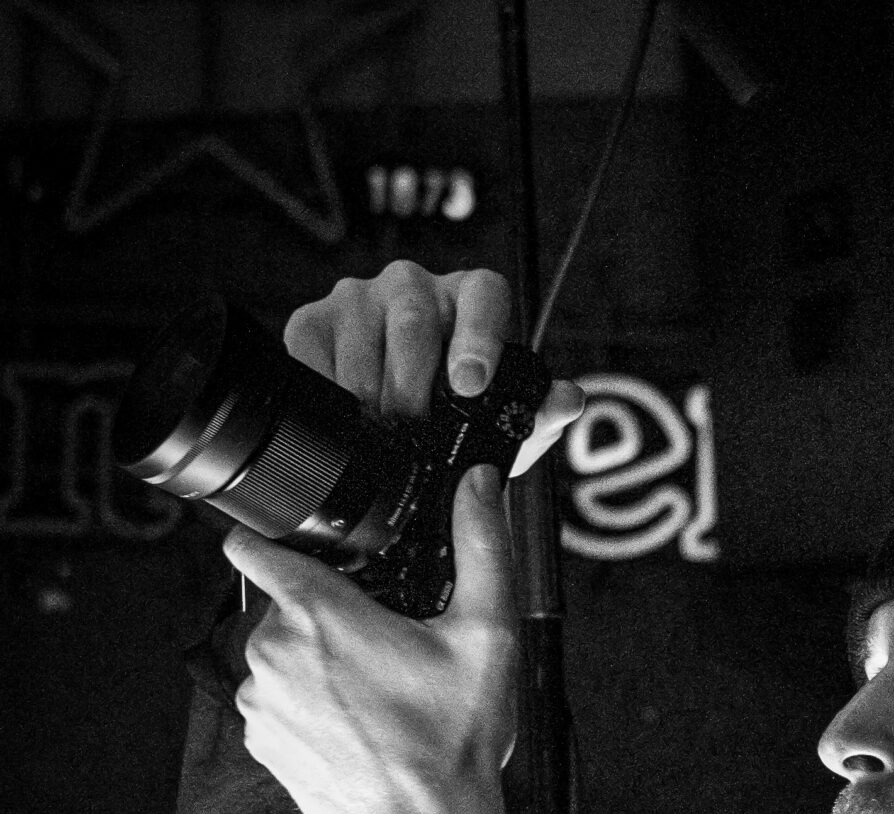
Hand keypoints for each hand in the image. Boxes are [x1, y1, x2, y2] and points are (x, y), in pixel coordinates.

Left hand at [226, 460, 517, 813]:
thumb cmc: (453, 744)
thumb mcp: (486, 636)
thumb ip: (483, 547)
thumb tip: (483, 485)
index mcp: (316, 613)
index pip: (252, 545)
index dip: (273, 536)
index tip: (300, 545)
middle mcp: (272, 652)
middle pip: (283, 605)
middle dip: (326, 616)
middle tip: (385, 647)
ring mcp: (262, 703)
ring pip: (280, 655)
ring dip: (316, 663)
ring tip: (377, 695)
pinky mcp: (262, 744)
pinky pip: (278, 703)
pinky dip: (309, 707)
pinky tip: (358, 727)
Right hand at [283, 260, 583, 465]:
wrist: (396, 427)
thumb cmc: (457, 415)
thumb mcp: (502, 426)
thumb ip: (537, 414)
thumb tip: (567, 400)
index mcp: (472, 299)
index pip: (484, 295)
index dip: (478, 336)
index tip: (470, 384)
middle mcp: (415, 287)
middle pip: (412, 321)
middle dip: (412, 385)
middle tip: (413, 431)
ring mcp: (361, 297)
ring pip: (361, 337)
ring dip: (368, 395)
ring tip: (379, 433)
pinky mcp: (314, 319)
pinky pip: (313, 350)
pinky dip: (325, 388)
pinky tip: (340, 415)